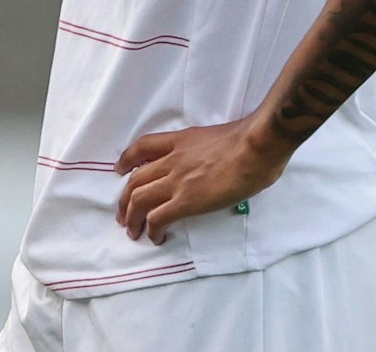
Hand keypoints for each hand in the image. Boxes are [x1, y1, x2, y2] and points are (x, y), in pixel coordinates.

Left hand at [115, 118, 287, 244]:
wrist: (255, 147)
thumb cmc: (249, 141)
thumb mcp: (214, 137)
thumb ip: (204, 150)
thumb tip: (212, 164)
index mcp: (179, 142)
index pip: (142, 146)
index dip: (127, 159)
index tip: (120, 170)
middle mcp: (171, 160)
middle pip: (135, 180)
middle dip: (124, 200)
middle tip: (123, 215)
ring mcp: (176, 181)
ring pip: (139, 199)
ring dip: (131, 217)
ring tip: (132, 231)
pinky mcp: (186, 201)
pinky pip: (158, 217)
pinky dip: (151, 229)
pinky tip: (155, 237)